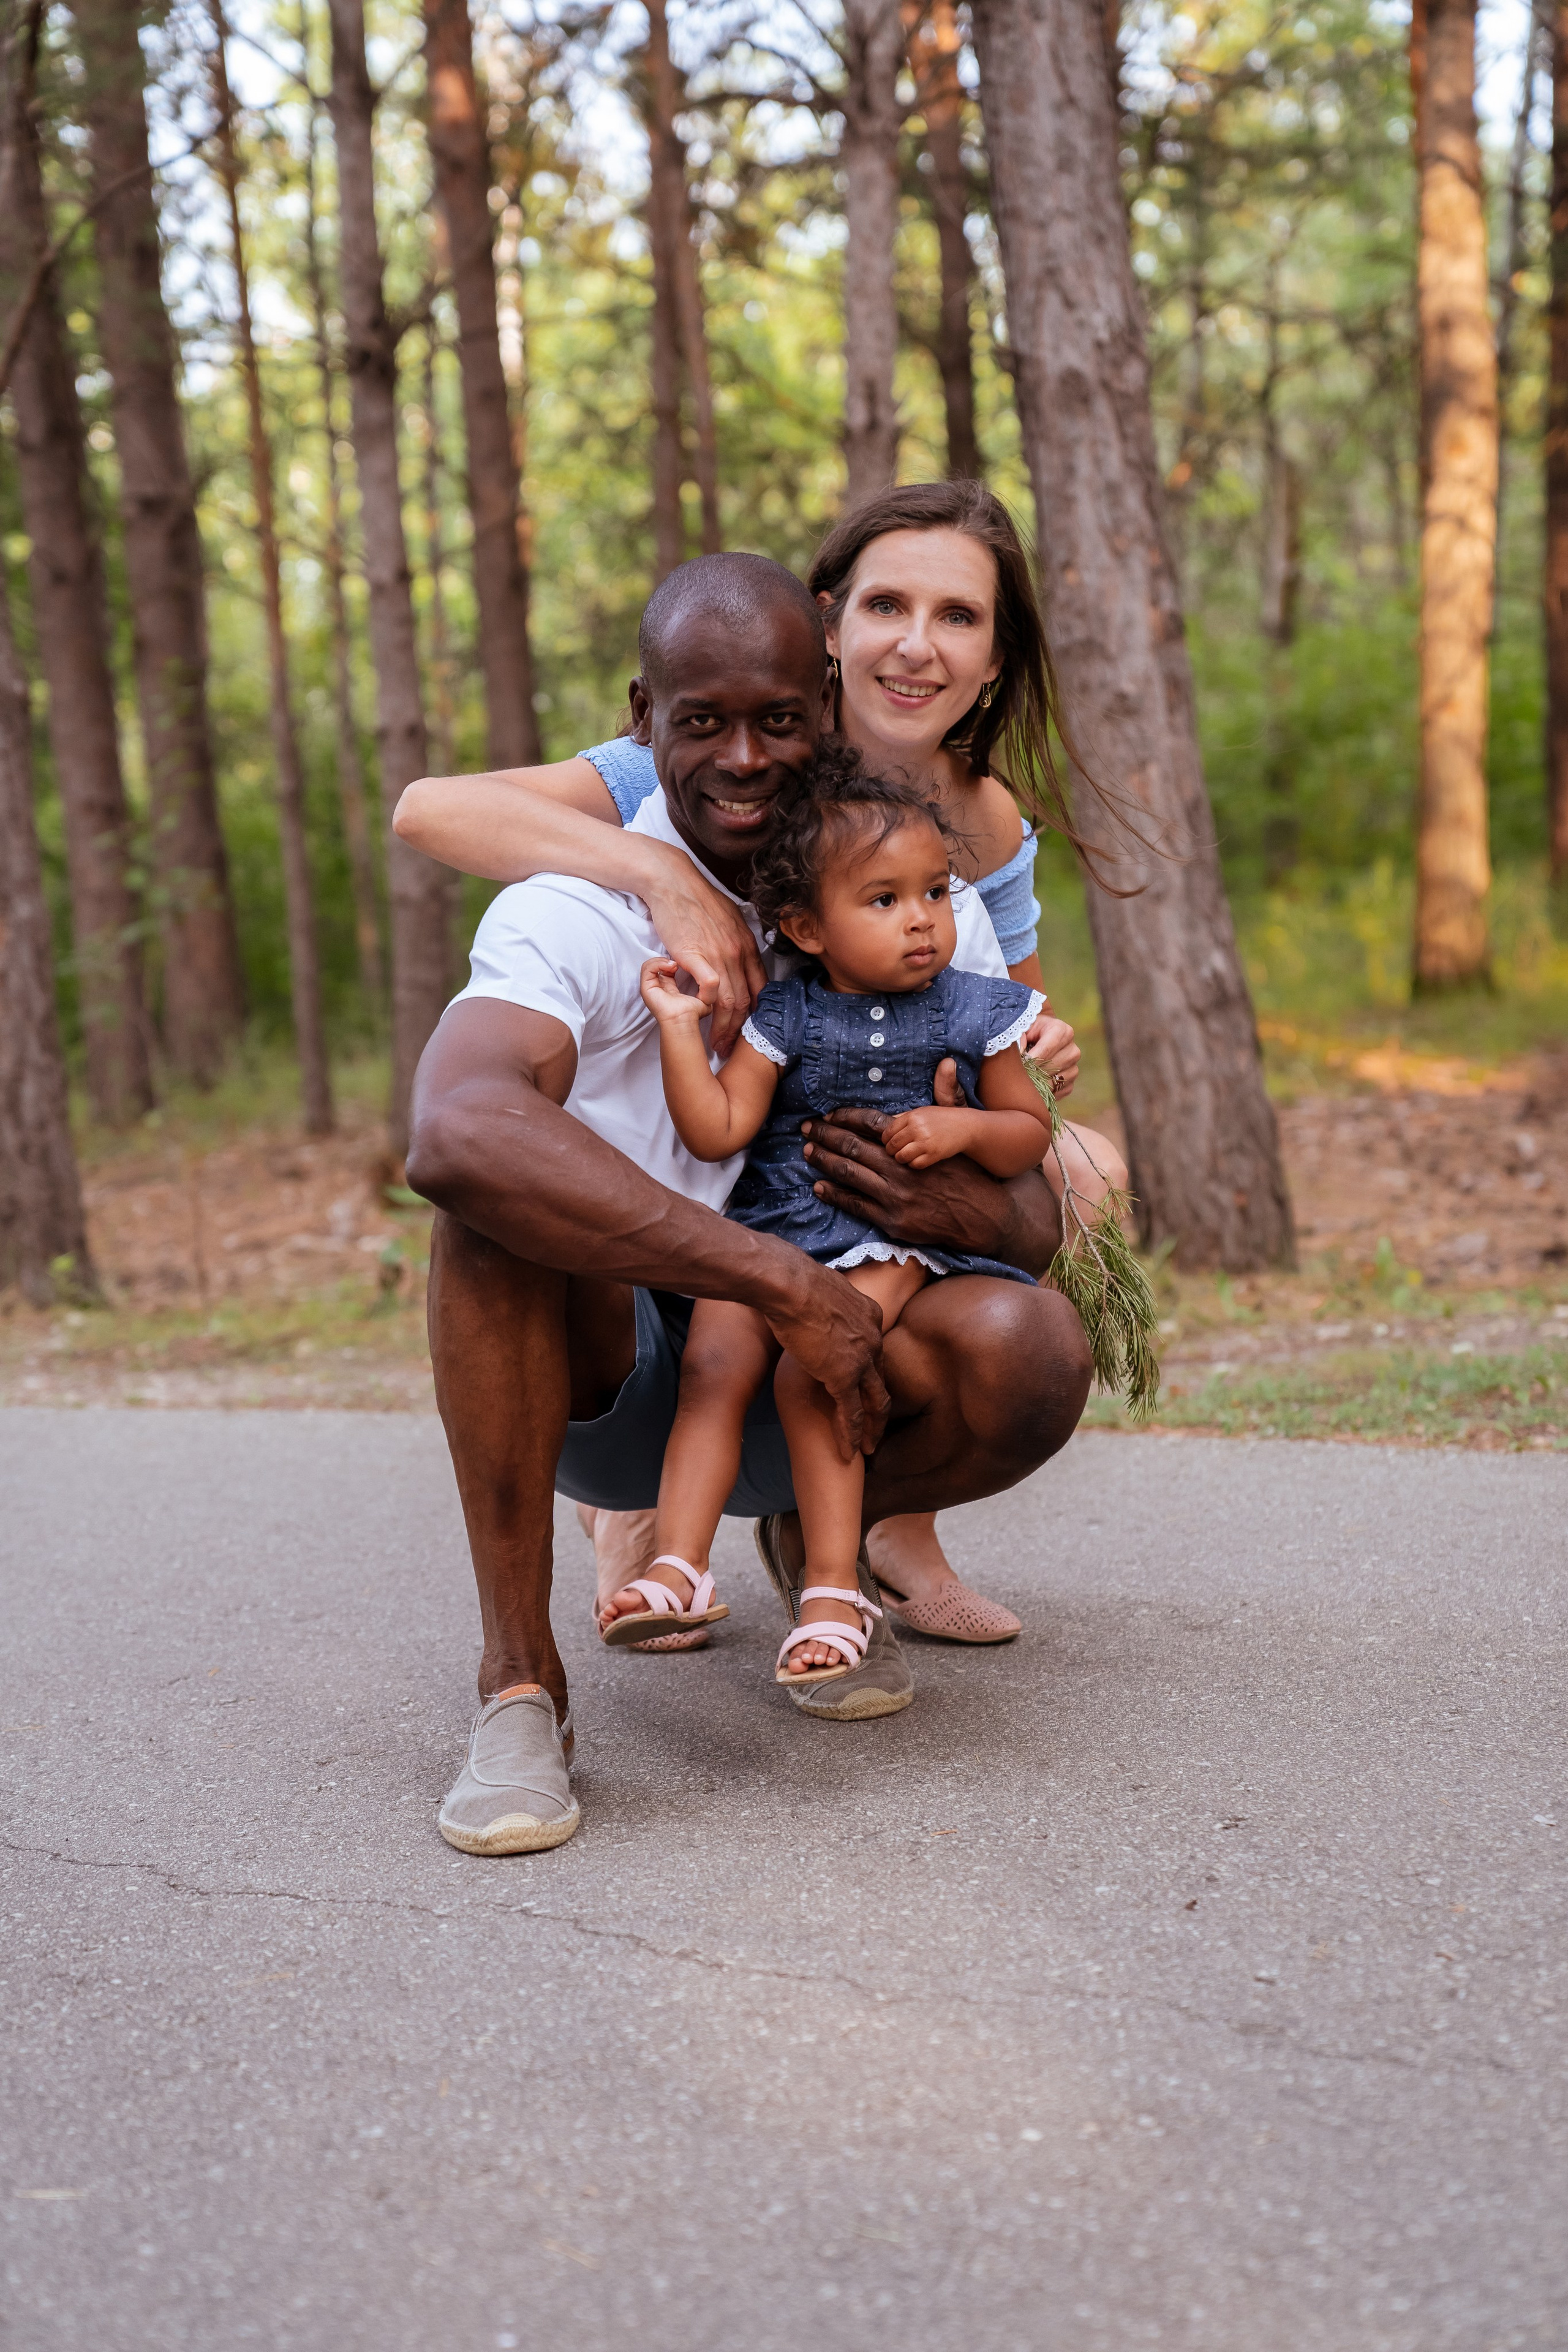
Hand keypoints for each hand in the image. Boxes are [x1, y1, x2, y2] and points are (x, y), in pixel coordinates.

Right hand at [639, 955, 710, 1027]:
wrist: (684, 1019)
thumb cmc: (692, 1013)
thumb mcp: (703, 1000)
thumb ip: (707, 992)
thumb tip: (713, 988)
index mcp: (669, 989)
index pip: (666, 970)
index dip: (674, 963)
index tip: (685, 963)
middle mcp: (658, 988)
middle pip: (656, 966)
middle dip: (667, 959)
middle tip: (678, 962)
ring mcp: (650, 988)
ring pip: (649, 965)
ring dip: (662, 960)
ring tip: (674, 964)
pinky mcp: (646, 987)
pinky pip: (647, 968)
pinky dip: (658, 963)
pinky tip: (671, 966)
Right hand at [640, 848, 766, 1056]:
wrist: (673, 883)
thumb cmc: (697, 901)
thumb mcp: (730, 921)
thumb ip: (737, 946)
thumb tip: (741, 964)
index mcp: (747, 947)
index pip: (760, 989)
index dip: (755, 1016)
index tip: (748, 1033)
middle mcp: (738, 953)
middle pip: (746, 1002)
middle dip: (740, 1031)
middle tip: (731, 1049)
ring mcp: (719, 954)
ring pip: (730, 1002)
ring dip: (724, 1029)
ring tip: (716, 1045)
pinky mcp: (696, 954)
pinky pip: (711, 989)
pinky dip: (708, 1007)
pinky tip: (700, 1018)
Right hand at [764, 1260, 890, 1462]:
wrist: (791, 1285)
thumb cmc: (794, 1282)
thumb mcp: (820, 1293)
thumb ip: (823, 1306)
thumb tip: (808, 1305)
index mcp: (869, 1315)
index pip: (874, 1350)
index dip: (870, 1371)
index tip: (865, 1385)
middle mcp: (873, 1338)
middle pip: (881, 1378)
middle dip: (880, 1405)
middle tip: (877, 1426)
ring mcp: (862, 1359)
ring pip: (875, 1401)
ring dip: (872, 1428)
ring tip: (869, 1449)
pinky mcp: (845, 1377)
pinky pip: (852, 1412)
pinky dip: (851, 1434)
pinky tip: (848, 1453)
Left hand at [802, 1094, 1013, 1259]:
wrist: (984, 1215)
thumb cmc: (969, 1172)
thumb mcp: (961, 1132)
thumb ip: (948, 1096)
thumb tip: (948, 1061)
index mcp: (914, 1142)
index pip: (871, 1123)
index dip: (844, 1118)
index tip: (827, 1115)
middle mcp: (900, 1167)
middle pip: (852, 1147)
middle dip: (825, 1135)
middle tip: (805, 1128)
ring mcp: (895, 1195)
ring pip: (849, 1174)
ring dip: (824, 1160)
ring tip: (807, 1151)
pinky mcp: (892, 1220)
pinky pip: (855, 1204)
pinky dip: (834, 1194)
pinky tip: (818, 1186)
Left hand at [881, 1104, 968, 1169]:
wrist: (965, 1126)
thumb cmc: (941, 1119)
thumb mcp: (921, 1112)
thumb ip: (903, 1119)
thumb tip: (881, 1128)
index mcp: (912, 1117)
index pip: (887, 1132)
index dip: (885, 1140)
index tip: (889, 1143)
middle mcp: (917, 1129)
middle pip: (892, 1145)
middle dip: (891, 1151)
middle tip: (895, 1152)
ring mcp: (926, 1142)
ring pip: (901, 1157)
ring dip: (901, 1159)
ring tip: (905, 1156)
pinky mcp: (934, 1155)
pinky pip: (915, 1164)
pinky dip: (913, 1164)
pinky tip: (917, 1159)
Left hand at [1022, 1001, 1078, 1101]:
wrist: (1038, 1040)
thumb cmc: (1028, 1032)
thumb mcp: (1022, 1029)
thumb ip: (1020, 1039)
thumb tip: (1022, 1058)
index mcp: (1062, 1031)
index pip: (1047, 1049)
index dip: (1031, 1059)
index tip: (1019, 1064)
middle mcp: (1072, 1049)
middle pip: (1051, 1067)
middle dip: (1032, 1071)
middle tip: (1018, 1073)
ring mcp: (1074, 1067)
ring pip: (1054, 1081)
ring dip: (1038, 1082)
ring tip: (1025, 1077)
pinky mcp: (1071, 1081)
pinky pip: (1057, 1091)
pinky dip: (1044, 1090)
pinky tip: (1034, 1083)